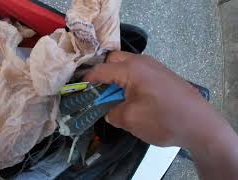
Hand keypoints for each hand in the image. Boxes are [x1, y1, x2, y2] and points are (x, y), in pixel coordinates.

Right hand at [85, 51, 228, 147]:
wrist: (200, 125)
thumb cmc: (163, 120)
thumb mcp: (131, 119)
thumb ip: (112, 113)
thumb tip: (108, 111)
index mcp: (132, 69)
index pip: (101, 70)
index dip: (87, 80)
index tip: (79, 90)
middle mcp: (143, 62)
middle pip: (114, 60)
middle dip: (103, 74)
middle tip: (98, 92)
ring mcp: (155, 67)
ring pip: (127, 66)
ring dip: (117, 78)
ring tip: (114, 97)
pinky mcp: (163, 75)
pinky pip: (139, 72)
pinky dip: (129, 81)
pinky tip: (132, 98)